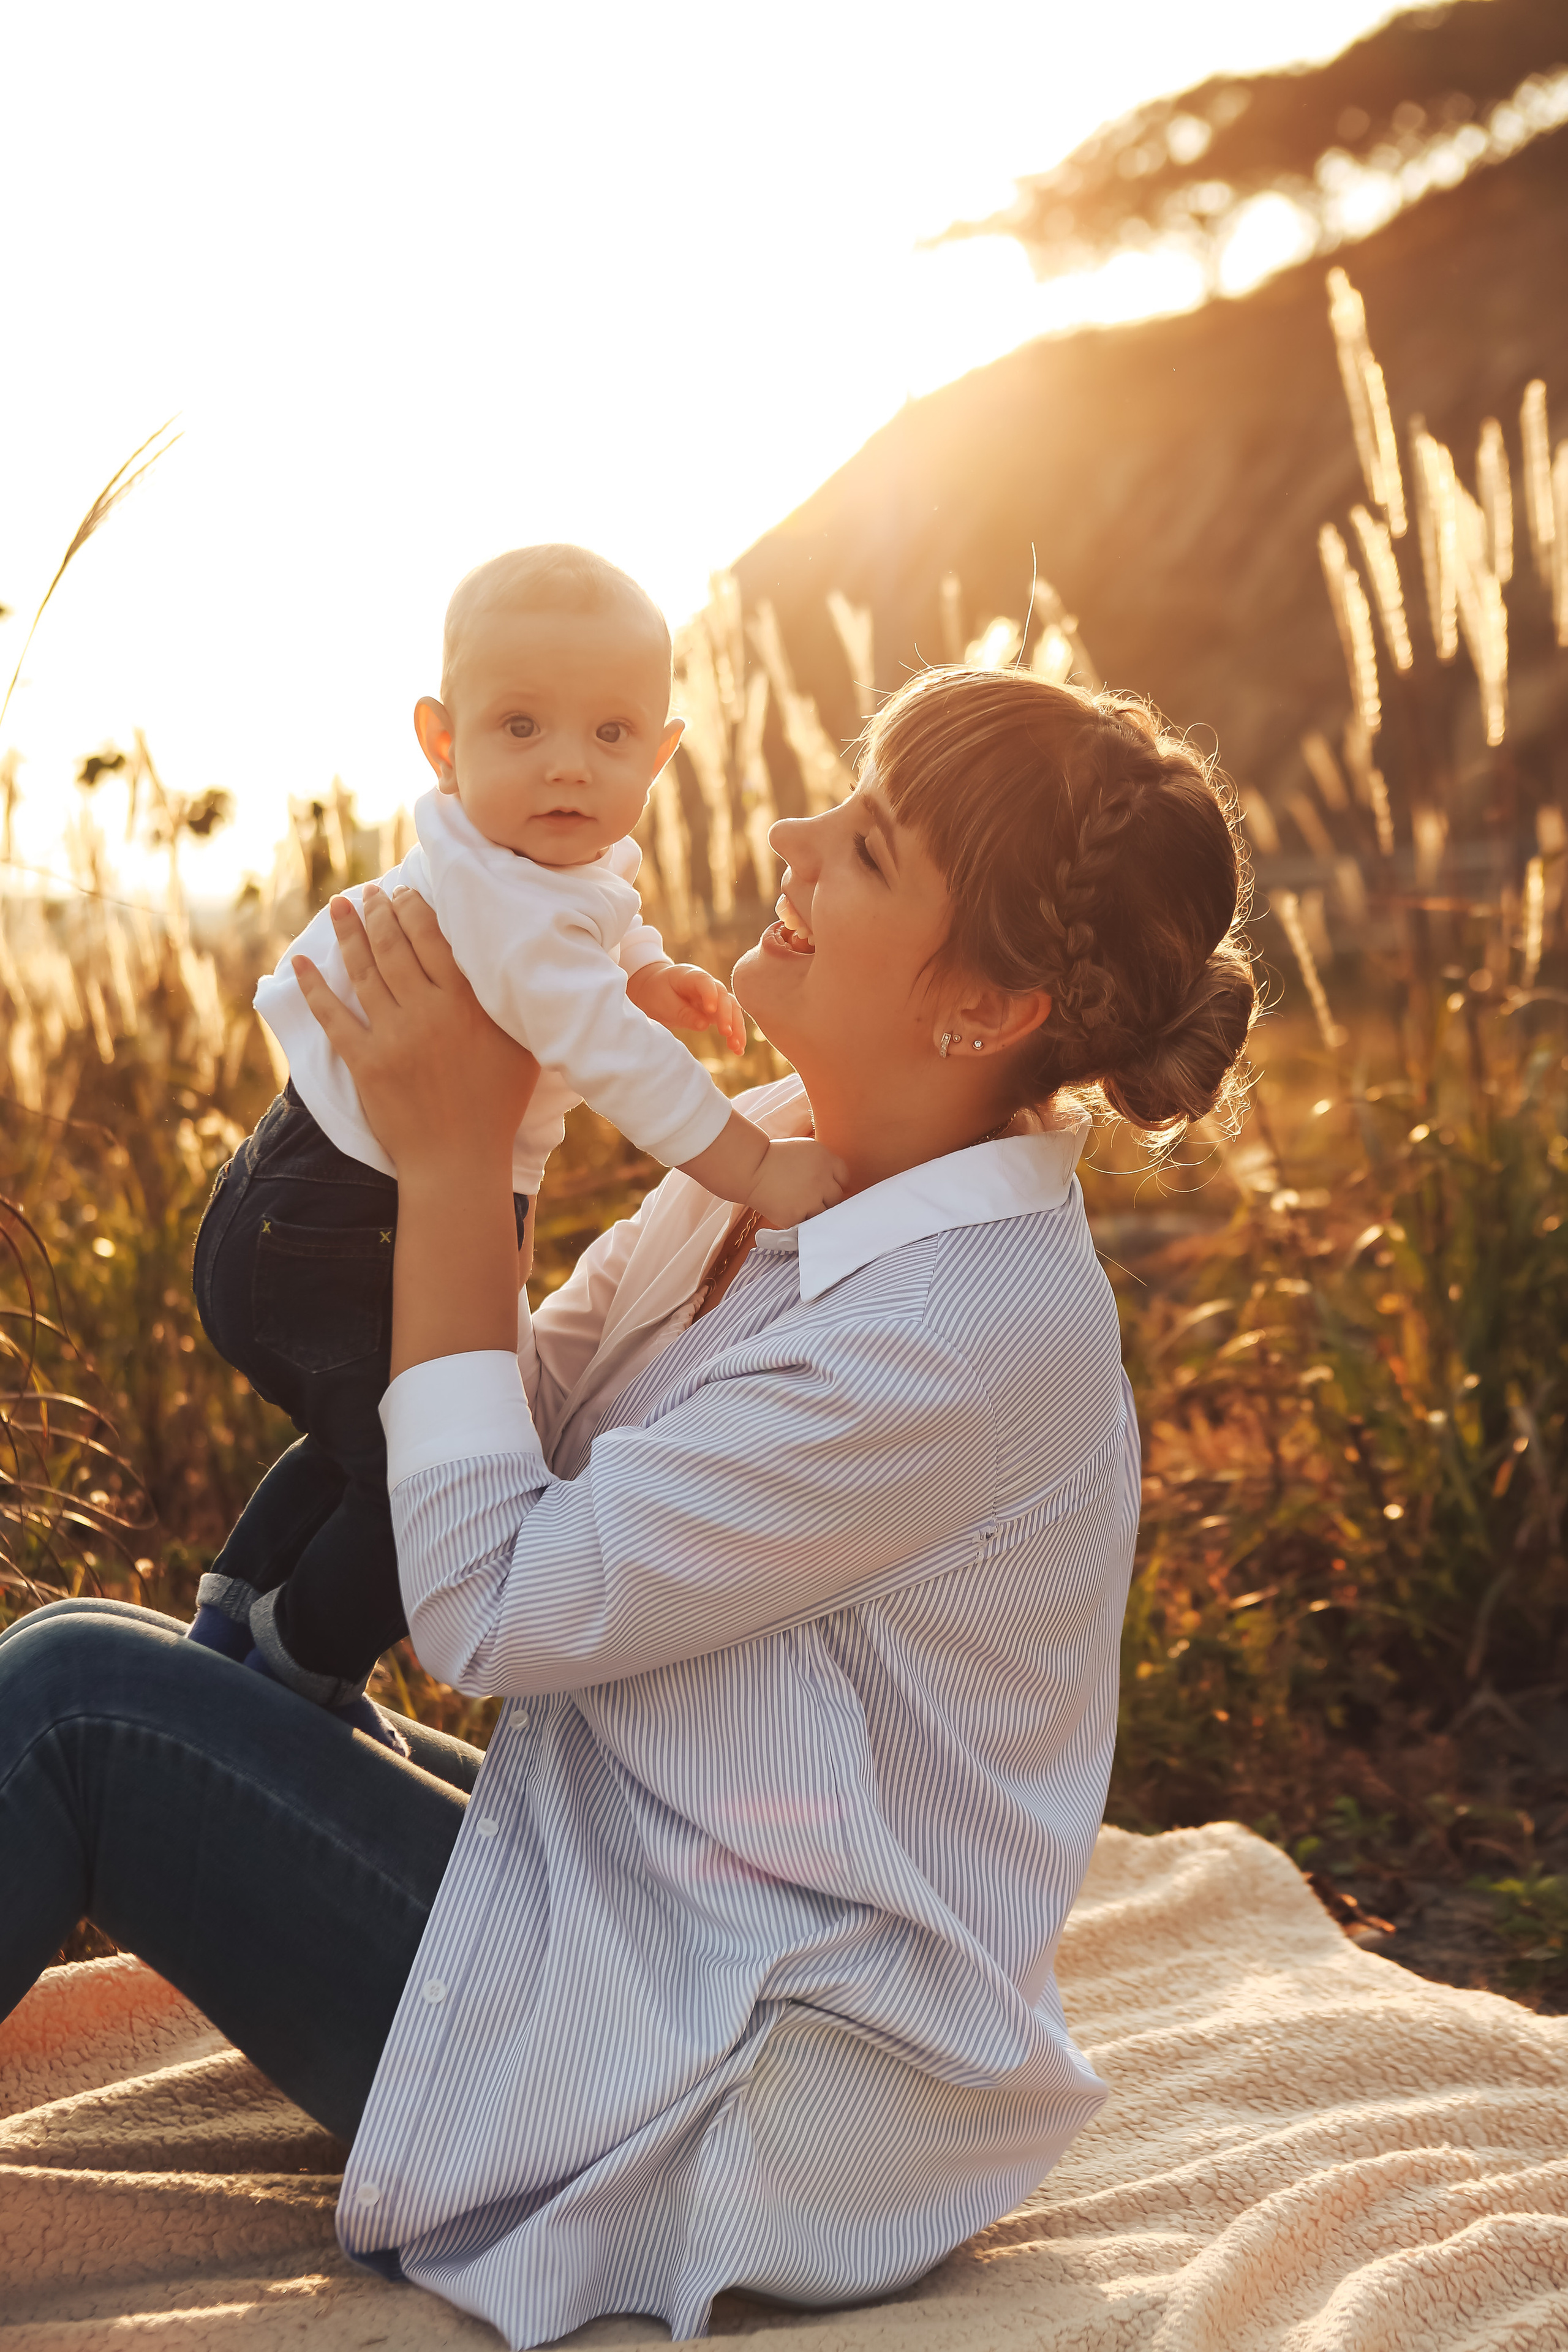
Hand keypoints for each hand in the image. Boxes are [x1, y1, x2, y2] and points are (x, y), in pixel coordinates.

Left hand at [293, 883, 538, 1182]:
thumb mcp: (521, 1046)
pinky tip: (300, 961)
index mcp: (467, 1004)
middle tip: (370, 893)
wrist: (458, 1159)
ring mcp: (392, 1037)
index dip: (413, 909)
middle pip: (395, 946)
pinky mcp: (364, 1063)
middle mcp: (427, 1012)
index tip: (404, 892)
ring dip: (349, 934)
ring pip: (364, 971)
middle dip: (379, 912)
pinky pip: (332, 1017)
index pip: (432, 938)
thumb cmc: (498, 1104)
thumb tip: (504, 961)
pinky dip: (314, 987)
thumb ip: (508, 1002)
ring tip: (341, 906)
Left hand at [626, 960, 746, 1054]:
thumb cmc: (656, 993)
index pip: (705, 983)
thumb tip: (704, 1025)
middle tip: (727, 1033)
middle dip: (727, 1016)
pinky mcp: (716, 1012)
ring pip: (732, 1010)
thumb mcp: (663, 1002)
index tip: (710, 1011)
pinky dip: (735, 1034)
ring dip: (736, 1028)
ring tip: (737, 1047)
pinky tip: (738, 1050)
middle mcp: (708, 985)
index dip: (710, 995)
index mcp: (691, 976)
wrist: (654, 990)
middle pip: (724, 997)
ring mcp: (715, 998)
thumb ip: (683, 1012)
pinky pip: (730, 1021)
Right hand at [743, 1136, 847, 1225]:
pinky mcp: (796, 1216)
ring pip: (824, 1214)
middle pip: (836, 1198)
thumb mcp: (806, 1150)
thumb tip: (837, 1184)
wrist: (749, 1169)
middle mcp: (821, 1179)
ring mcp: (810, 1200)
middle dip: (825, 1198)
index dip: (833, 1182)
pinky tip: (789, 1209)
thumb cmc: (775, 1159)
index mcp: (825, 1159)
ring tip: (798, 1203)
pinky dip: (800, 1219)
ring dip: (814, 1211)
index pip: (844, 1178)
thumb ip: (824, 1164)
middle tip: (808, 1195)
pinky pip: (807, 1224)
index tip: (823, 1185)